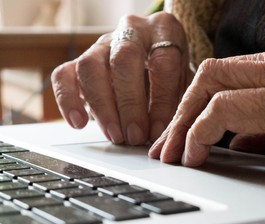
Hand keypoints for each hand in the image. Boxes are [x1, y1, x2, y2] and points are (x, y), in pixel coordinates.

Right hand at [51, 12, 192, 144]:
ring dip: (102, 106)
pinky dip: (68, 100)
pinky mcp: (79, 59)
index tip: (159, 129)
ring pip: (90, 66)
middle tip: (136, 136)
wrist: (153, 62)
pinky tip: (79, 123)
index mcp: (164, 30)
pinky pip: (63, 75)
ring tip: (116, 136)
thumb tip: (164, 135)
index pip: (162, 60)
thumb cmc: (171, 74)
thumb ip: (177, 102)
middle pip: (123, 59)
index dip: (161, 98)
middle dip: (130, 103)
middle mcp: (131, 30)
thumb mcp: (184, 82)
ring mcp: (102, 43)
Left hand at [149, 44, 264, 176]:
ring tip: (175, 154)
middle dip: (179, 113)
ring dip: (186, 124)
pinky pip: (231, 109)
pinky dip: (205, 131)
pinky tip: (199, 152)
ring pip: (212, 87)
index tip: (179, 133)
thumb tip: (233, 142)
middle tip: (166, 146)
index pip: (222, 73)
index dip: (192, 103)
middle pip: (209, 75)